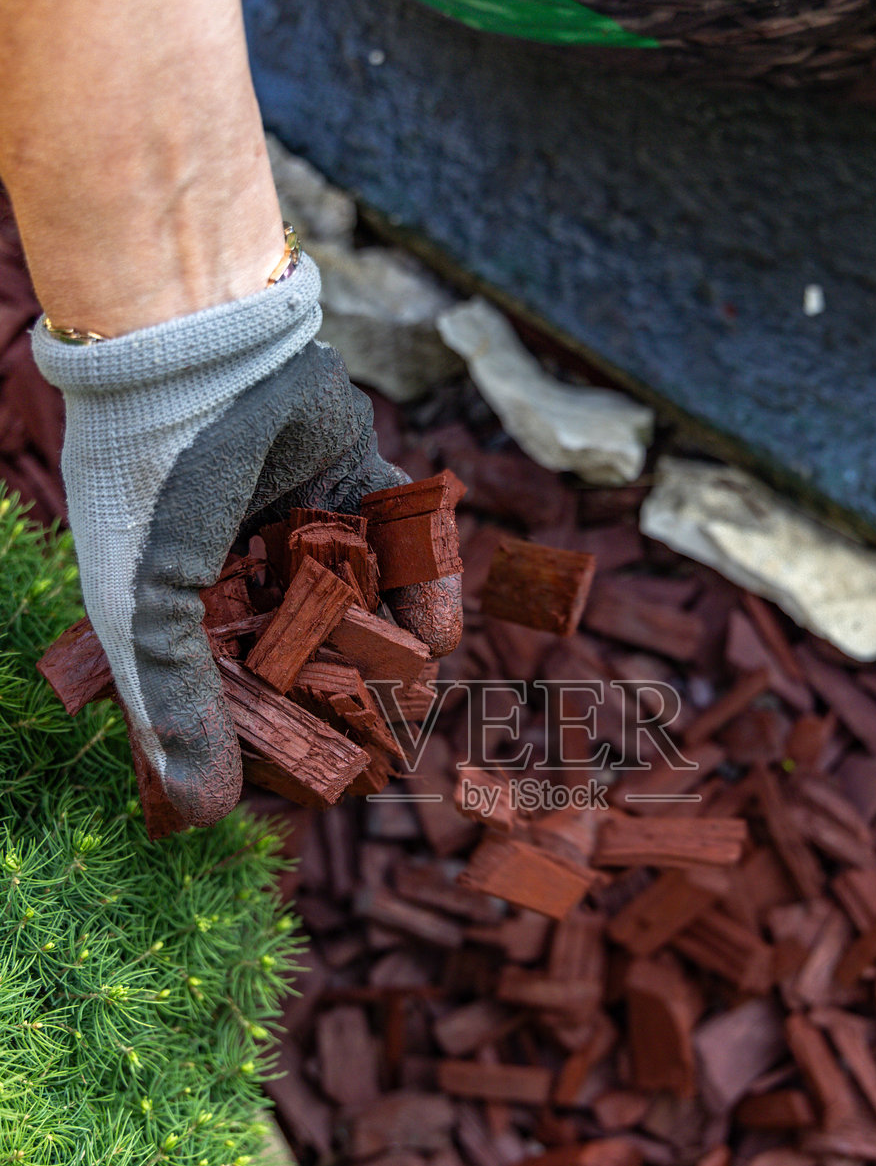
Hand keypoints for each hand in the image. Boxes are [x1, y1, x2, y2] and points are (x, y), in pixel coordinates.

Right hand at [33, 254, 461, 828]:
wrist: (201, 351)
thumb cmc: (156, 485)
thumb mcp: (148, 606)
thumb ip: (176, 702)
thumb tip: (201, 814)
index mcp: (194, 618)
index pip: (244, 710)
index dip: (282, 753)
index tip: (318, 780)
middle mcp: (255, 583)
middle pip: (319, 675)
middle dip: (353, 714)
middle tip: (384, 746)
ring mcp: (311, 537)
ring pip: (372, 621)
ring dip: (399, 665)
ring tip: (414, 692)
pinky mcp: (363, 491)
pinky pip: (411, 553)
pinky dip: (429, 592)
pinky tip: (436, 634)